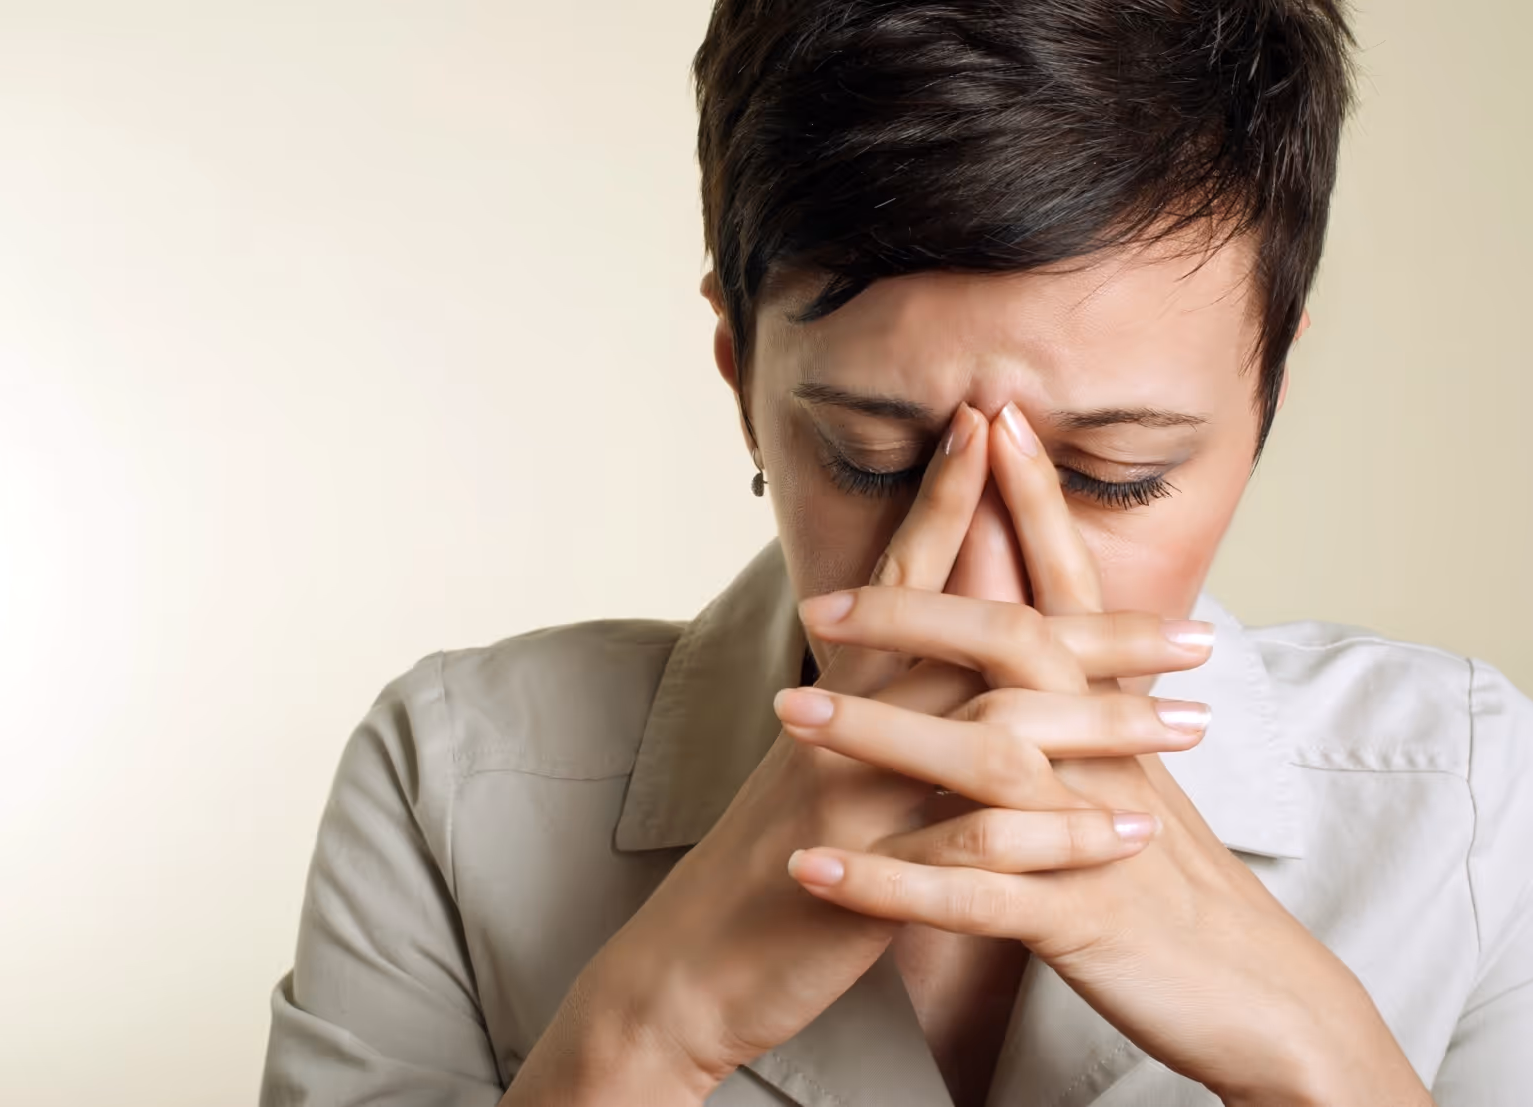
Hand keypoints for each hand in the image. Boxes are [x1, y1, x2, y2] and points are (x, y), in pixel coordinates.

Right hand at [507, 404, 1218, 1102]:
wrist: (690, 963)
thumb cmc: (771, 864)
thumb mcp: (824, 767)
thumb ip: (882, 709)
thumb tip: (942, 667)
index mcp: (842, 692)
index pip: (907, 577)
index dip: (947, 498)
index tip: (995, 424)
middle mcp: (848, 722)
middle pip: (977, 639)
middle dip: (1090, 626)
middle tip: (1192, 629)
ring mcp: (854, 790)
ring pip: (991, 727)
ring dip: (1100, 720)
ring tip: (1189, 724)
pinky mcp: (867, 868)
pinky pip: (974, 838)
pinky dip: (1058, 831)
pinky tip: (1129, 833)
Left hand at [781, 402, 1432, 1106]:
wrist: (1264, 998)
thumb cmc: (1179, 883)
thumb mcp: (1135, 778)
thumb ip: (1087, 706)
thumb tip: (1043, 641)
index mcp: (1119, 718)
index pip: (1069, 589)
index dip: (1031, 504)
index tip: (987, 422)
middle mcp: (1111, 755)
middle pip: (1015, 652)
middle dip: (919, 611)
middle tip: (820, 596)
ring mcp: (1095, 832)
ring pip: (983, 761)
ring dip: (880, 733)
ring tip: (787, 712)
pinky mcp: (1080, 917)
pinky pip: (971, 895)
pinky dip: (886, 883)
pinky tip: (812, 872)